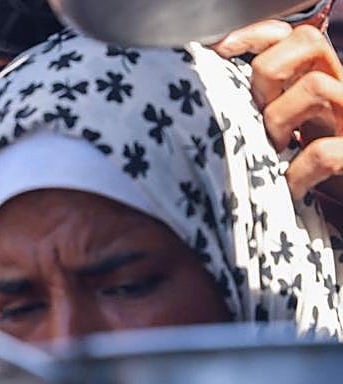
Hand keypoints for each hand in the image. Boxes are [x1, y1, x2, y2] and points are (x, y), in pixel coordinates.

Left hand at [216, 21, 342, 200]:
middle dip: (269, 73)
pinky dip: (296, 172)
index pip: (292, 35)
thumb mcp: (274, 129)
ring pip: (316, 88)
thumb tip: (203, 92)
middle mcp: (338, 88)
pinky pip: (324, 153)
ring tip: (272, 148)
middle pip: (308, 44)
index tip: (220, 51)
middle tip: (256, 109)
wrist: (335, 199)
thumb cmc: (295, 165)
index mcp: (315, 78)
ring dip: (279, 121)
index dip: (256, 34)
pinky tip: (286, 185)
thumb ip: (255, 105)